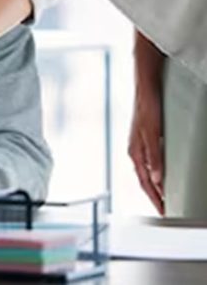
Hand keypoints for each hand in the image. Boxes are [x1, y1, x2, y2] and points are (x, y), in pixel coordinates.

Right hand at [130, 86, 165, 214]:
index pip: (146, 183)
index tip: (163, 212)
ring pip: (147, 173)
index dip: (155, 198)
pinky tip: (161, 174)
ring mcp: (140, 146)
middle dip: (155, 196)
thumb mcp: (153, 133)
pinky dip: (155, 174)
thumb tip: (158, 179)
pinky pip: (150, 164)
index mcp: (136, 152)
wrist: (145, 87)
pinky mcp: (145, 140)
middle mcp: (136, 151)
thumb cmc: (147, 107)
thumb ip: (155, 157)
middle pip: (146, 181)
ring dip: (155, 186)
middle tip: (164, 210)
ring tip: (163, 197)